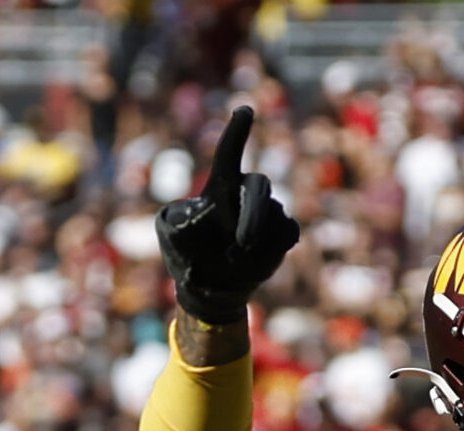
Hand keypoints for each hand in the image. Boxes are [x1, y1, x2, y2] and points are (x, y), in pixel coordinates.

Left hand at [155, 106, 300, 326]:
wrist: (214, 287)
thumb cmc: (191, 259)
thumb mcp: (176, 243)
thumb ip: (183, 227)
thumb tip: (198, 218)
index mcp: (219, 189)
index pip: (228, 155)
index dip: (237, 133)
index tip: (245, 109)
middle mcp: (245, 193)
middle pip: (258, 187)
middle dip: (253, 213)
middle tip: (240, 243)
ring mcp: (267, 210)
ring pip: (272, 215)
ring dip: (256, 241)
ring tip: (233, 260)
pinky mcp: (282, 231)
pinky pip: (287, 232)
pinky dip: (274, 249)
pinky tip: (257, 262)